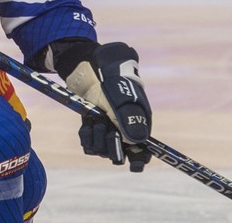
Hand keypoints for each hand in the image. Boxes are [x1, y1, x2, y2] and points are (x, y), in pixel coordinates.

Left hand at [65, 42, 152, 170]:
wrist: (89, 65)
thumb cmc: (110, 77)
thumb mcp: (121, 96)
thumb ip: (129, 117)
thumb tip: (138, 142)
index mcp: (139, 119)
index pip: (144, 147)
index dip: (140, 158)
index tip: (135, 165)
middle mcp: (124, 127)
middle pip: (121, 152)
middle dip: (112, 145)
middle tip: (107, 129)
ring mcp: (108, 127)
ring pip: (103, 149)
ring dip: (97, 137)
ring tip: (96, 119)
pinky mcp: (93, 125)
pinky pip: (89, 143)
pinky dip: (87, 135)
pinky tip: (88, 122)